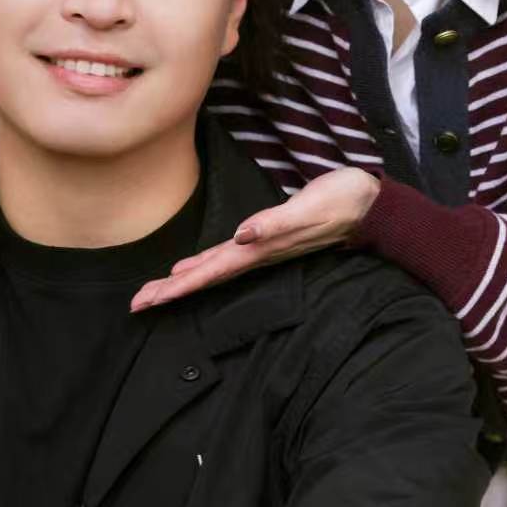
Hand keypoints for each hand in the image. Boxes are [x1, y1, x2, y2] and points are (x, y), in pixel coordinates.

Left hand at [131, 167, 381, 310]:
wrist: (370, 204)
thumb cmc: (343, 201)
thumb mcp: (310, 208)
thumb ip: (276, 224)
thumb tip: (242, 235)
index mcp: (261, 249)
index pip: (211, 272)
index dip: (179, 286)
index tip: (149, 300)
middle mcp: (258, 253)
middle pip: (206, 276)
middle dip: (170, 290)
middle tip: (136, 305)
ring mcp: (264, 248)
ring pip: (215, 269)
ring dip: (184, 281)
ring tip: (155, 292)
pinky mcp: (270, 239)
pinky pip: (229, 258)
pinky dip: (206, 266)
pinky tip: (193, 268)